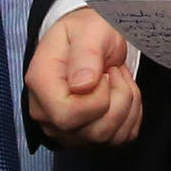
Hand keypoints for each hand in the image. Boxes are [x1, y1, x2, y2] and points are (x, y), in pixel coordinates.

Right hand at [26, 8, 141, 147]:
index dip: (97, 98)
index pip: (67, 115)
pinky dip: (131, 116)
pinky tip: (121, 94)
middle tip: (114, 72)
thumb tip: (82, 86)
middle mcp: (47, 114)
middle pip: (93, 132)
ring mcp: (66, 130)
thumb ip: (86, 53)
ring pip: (108, 138)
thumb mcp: (90, 30)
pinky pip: (120, 139)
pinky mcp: (86, 137)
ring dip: (127, 104)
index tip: (103, 72)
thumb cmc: (87, 32)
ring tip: (117, 79)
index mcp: (40, 84)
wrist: (90, 39)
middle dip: (118, 98)